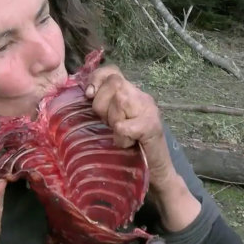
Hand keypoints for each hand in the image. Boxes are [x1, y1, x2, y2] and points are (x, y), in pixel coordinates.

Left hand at [84, 65, 174, 189]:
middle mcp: (142, 97)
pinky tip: (127, 144)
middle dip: (102, 105)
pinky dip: (121, 137)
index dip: (97, 78)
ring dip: (113, 122)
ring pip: (120, 101)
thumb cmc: (131, 149)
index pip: (112, 71)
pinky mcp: (151, 127)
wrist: (157, 171)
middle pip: (113, 84)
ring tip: (121, 136)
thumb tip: (86, 92)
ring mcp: (149, 110)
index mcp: (131, 94)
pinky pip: (124, 126)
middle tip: (108, 124)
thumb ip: (104, 106)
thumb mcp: (112, 123)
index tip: (88, 95)